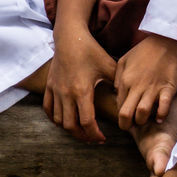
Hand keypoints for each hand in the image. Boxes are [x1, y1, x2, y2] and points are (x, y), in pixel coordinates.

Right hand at [44, 23, 116, 142]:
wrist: (70, 38)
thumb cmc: (91, 51)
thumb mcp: (108, 65)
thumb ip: (118, 83)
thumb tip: (128, 98)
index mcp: (82, 91)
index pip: (86, 122)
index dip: (94, 134)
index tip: (102, 138)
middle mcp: (66, 94)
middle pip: (71, 126)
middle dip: (83, 136)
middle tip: (93, 138)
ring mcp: (55, 91)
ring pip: (59, 120)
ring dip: (70, 129)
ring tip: (82, 131)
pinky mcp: (49, 87)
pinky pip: (48, 109)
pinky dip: (55, 119)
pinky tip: (64, 121)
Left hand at [114, 34, 176, 129]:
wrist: (167, 40)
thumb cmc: (145, 49)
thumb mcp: (124, 60)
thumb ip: (117, 77)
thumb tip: (116, 92)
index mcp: (125, 81)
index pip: (118, 106)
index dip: (121, 115)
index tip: (126, 116)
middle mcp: (137, 87)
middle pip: (126, 115)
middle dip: (126, 125)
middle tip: (131, 126)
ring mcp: (153, 88)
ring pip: (143, 114)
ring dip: (142, 120)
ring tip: (145, 119)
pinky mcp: (168, 88)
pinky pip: (164, 108)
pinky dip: (161, 115)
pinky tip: (160, 117)